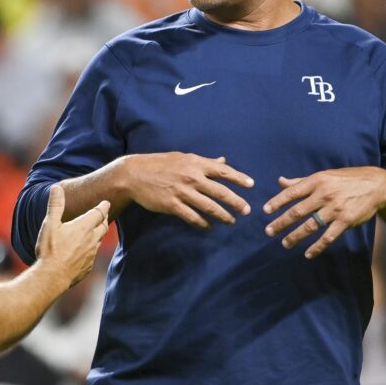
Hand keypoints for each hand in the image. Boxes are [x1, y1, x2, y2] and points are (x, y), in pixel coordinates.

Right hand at [36, 185, 109, 286]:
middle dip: (104, 219)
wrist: (52, 277)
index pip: (99, 213)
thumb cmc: (50, 249)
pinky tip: (86, 250)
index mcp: (84, 227)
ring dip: (99, 234)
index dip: (104, 206)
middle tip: (103, 215)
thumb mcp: (50, 224)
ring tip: (95, 231)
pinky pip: (93, 255)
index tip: (106, 202)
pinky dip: (92, 249)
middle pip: (104, 226)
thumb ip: (55, 205)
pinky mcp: (88, 266)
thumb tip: (56, 187)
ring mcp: (91, 254)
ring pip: (99, 241)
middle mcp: (91, 240)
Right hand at [120, 153, 252, 227]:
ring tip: (232, 221)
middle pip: (220, 191)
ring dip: (223, 215)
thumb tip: (223, 161)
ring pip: (209, 207)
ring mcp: (182, 192)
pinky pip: (192, 217)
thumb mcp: (182, 158)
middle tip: (247, 210)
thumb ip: (204, 162)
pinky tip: (209, 227)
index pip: (223, 171)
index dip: (239, 178)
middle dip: (236, 202)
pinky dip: (202, 223)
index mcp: (195, 164)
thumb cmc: (160, 164)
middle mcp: (191, 178)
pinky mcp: (172, 205)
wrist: (134, 174)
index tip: (251, 185)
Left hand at [263, 167, 385, 258]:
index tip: (265, 211)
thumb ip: (301, 181)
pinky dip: (317, 247)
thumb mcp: (324, 176)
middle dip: (281, 222)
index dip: (277, 202)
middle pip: (297, 211)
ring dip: (295, 236)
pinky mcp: (345, 221)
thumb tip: (280, 181)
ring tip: (284, 243)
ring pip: (310, 226)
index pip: (291, 192)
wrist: (376, 186)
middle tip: (268, 231)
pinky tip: (308, 254)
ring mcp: (335, 209)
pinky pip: (328, 237)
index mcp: (316, 181)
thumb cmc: (346, 180)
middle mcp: (324, 195)